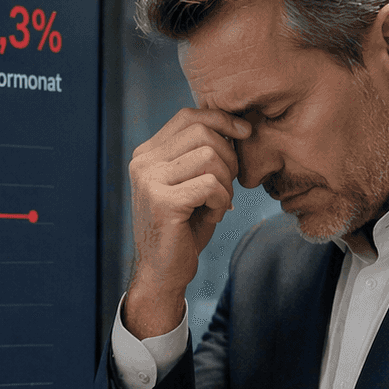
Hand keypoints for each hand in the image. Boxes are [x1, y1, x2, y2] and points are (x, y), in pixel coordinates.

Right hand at [125, 108, 249, 338]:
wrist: (163, 272)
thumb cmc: (183, 227)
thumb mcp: (191, 183)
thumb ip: (203, 154)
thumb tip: (240, 125)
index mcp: (147, 154)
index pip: (188, 116)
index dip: (221, 119)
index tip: (245, 133)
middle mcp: (143, 163)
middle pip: (202, 132)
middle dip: (229, 156)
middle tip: (227, 186)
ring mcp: (149, 181)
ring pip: (209, 156)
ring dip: (225, 182)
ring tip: (217, 203)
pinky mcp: (162, 202)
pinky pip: (210, 185)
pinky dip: (221, 200)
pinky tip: (213, 215)